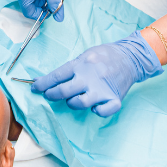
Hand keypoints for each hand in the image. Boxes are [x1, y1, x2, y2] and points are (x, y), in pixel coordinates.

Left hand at [31, 30, 162, 116]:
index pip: (56, 75)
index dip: (42, 84)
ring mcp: (102, 89)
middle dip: (52, 94)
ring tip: (74, 99)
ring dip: (73, 103)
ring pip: (80, 103)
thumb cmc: (105, 55)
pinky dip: (98, 111)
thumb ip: (70, 67)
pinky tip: (95, 106)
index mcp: (81, 64)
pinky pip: (103, 111)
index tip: (35, 88)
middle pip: (64, 91)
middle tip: (49, 95)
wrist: (131, 57)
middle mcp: (90, 77)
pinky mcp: (115, 98)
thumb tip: (47, 79)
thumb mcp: (86, 55)